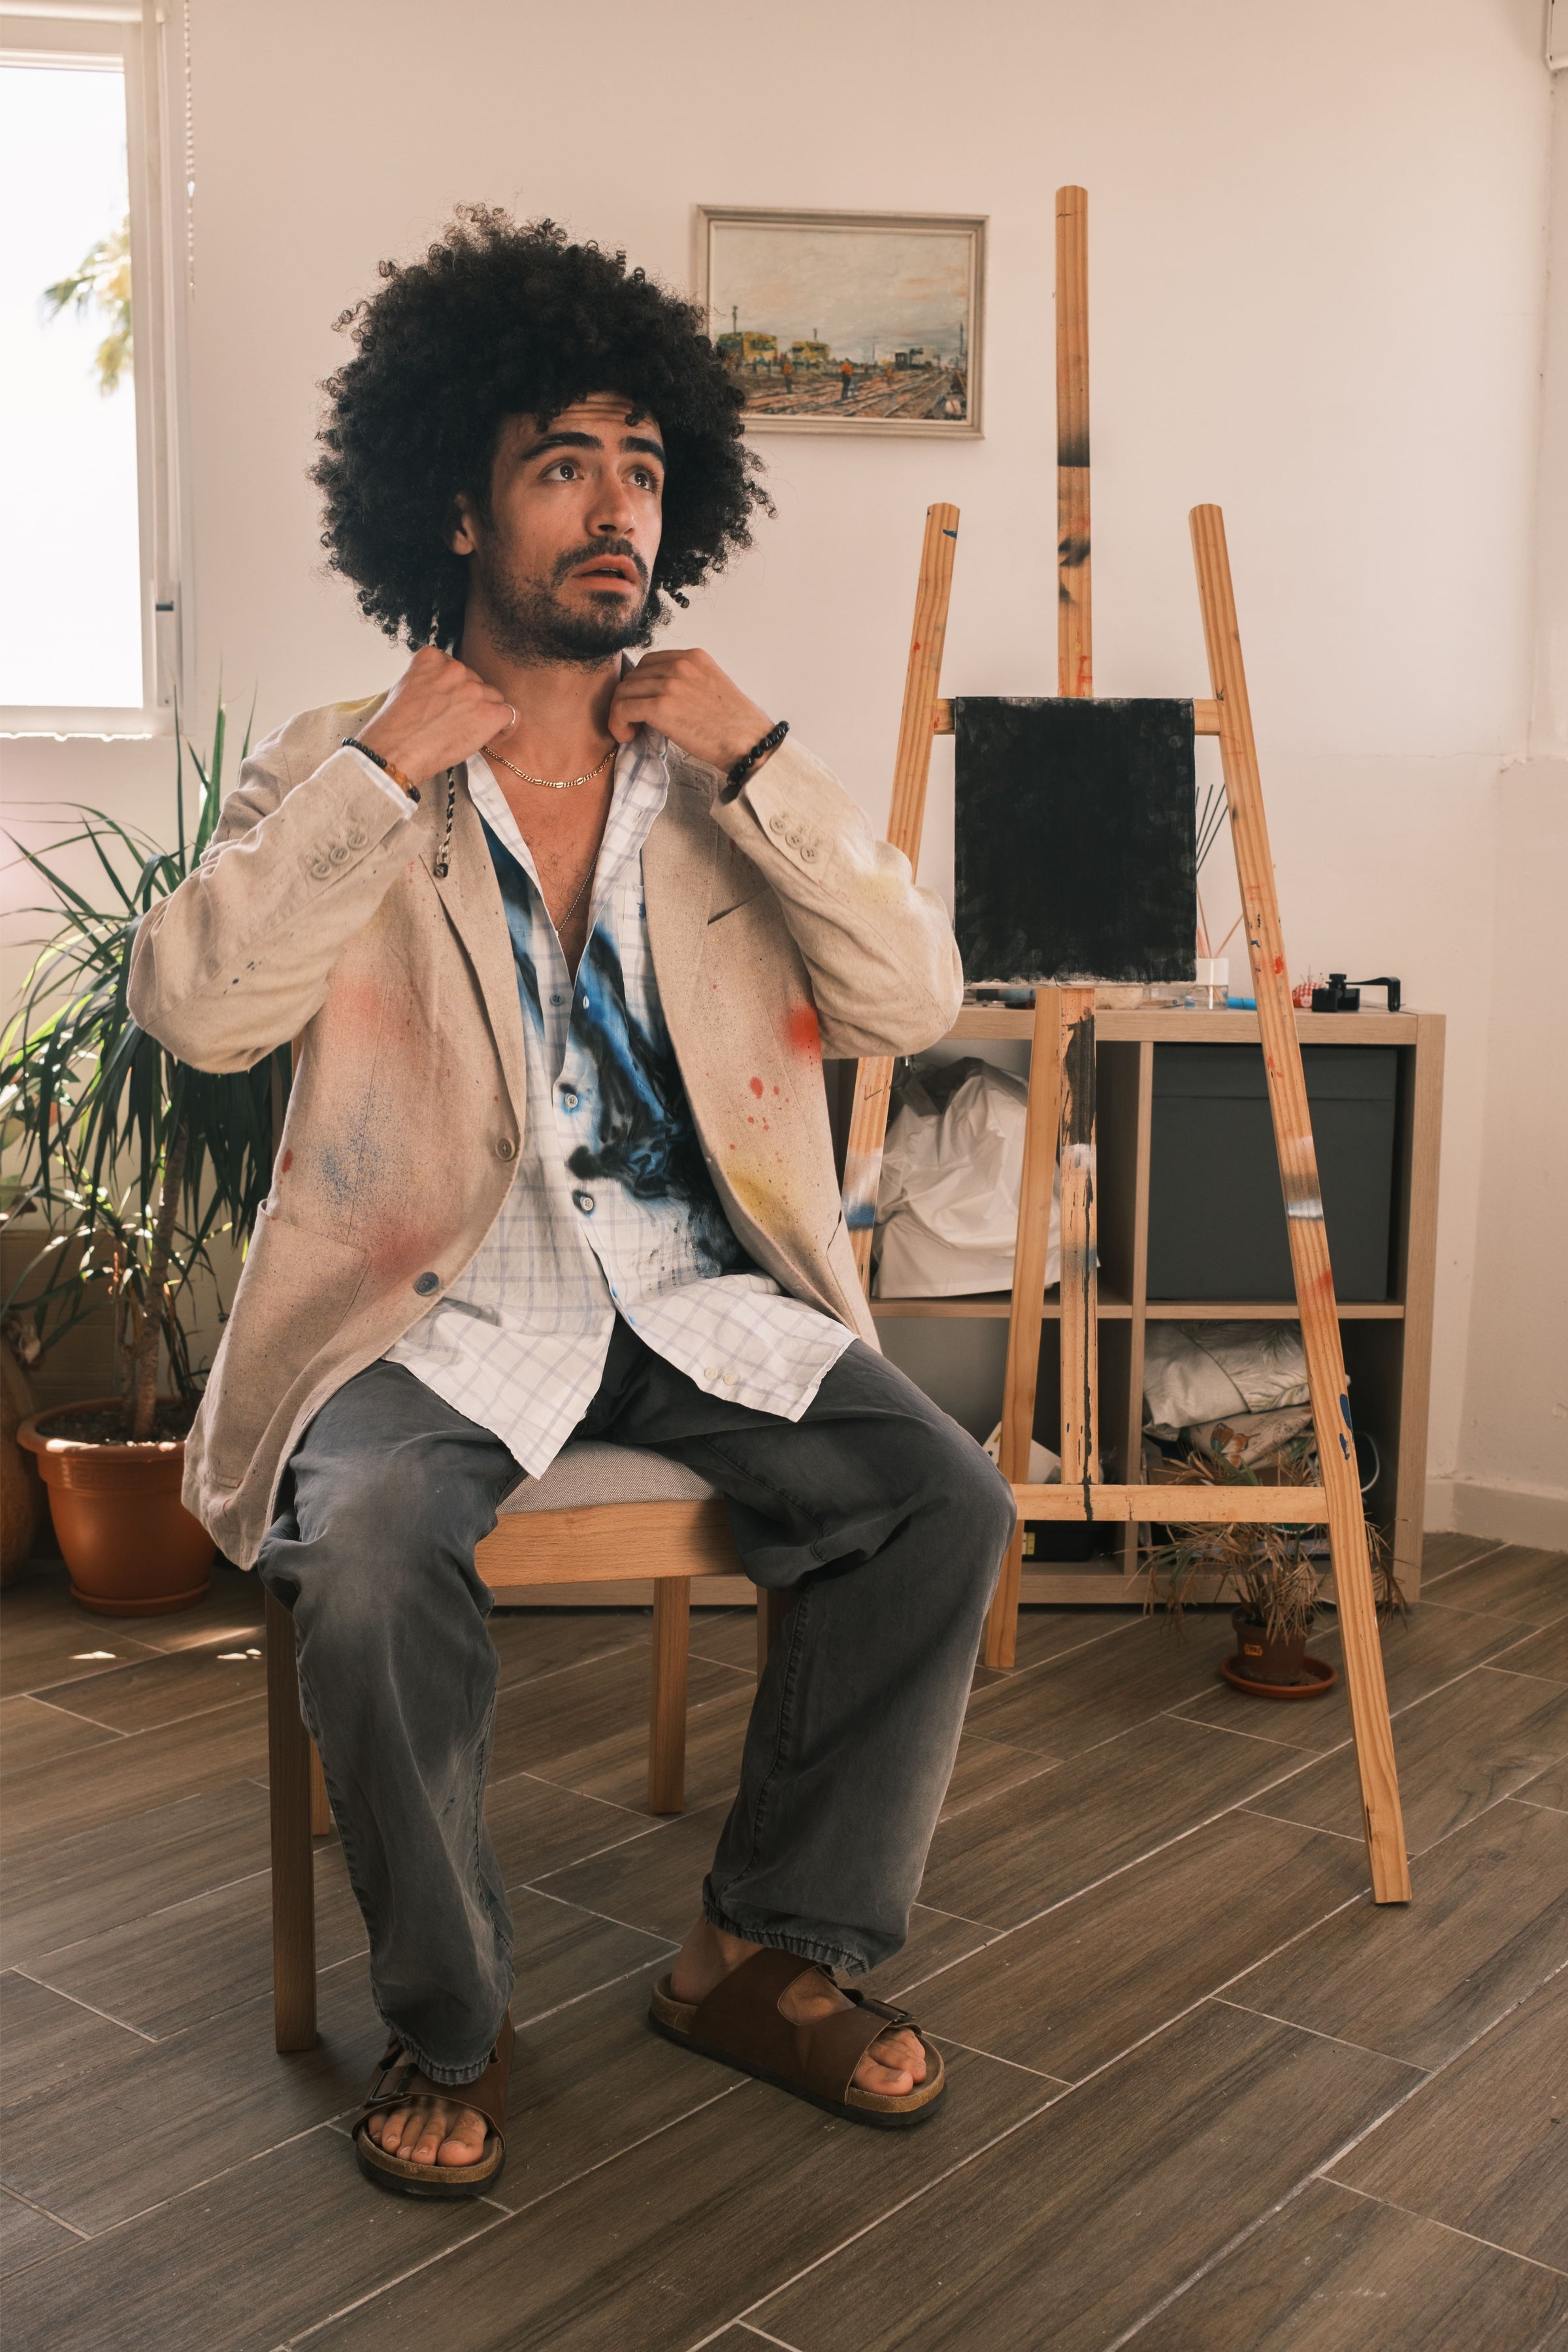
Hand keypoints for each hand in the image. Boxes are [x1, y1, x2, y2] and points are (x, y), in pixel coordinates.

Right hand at [357, 647, 512, 786]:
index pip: (456, 668)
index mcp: (432, 658)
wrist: (395, 750)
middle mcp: (455, 668)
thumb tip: (445, 694)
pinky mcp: (488, 712)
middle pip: (476, 682)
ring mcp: (474, 690)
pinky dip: (502, 727)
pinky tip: (487, 736)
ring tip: (464, 732)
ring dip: (484, 713)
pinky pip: (509, 714)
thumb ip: (429, 681)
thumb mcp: (406, 688)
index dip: (455, 689)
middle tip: (454, 722)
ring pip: (493, 697)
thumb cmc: (395, 728)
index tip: (448, 704)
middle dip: (470, 701)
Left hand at [608, 649, 774, 775]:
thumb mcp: (711, 689)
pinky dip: (618, 723)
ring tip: (632, 731)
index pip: (650, 662)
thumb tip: (658, 695)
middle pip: (634, 676)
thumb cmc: (735, 726)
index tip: (644, 706)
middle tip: (636, 722)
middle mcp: (680, 664)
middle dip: (629, 699)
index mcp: (694, 657)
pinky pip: (622, 708)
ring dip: (621, 713)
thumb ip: (686, 684)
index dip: (641, 685)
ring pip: (623, 691)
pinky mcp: (662, 706)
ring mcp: (670, 684)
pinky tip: (628, 736)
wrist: (750, 744)